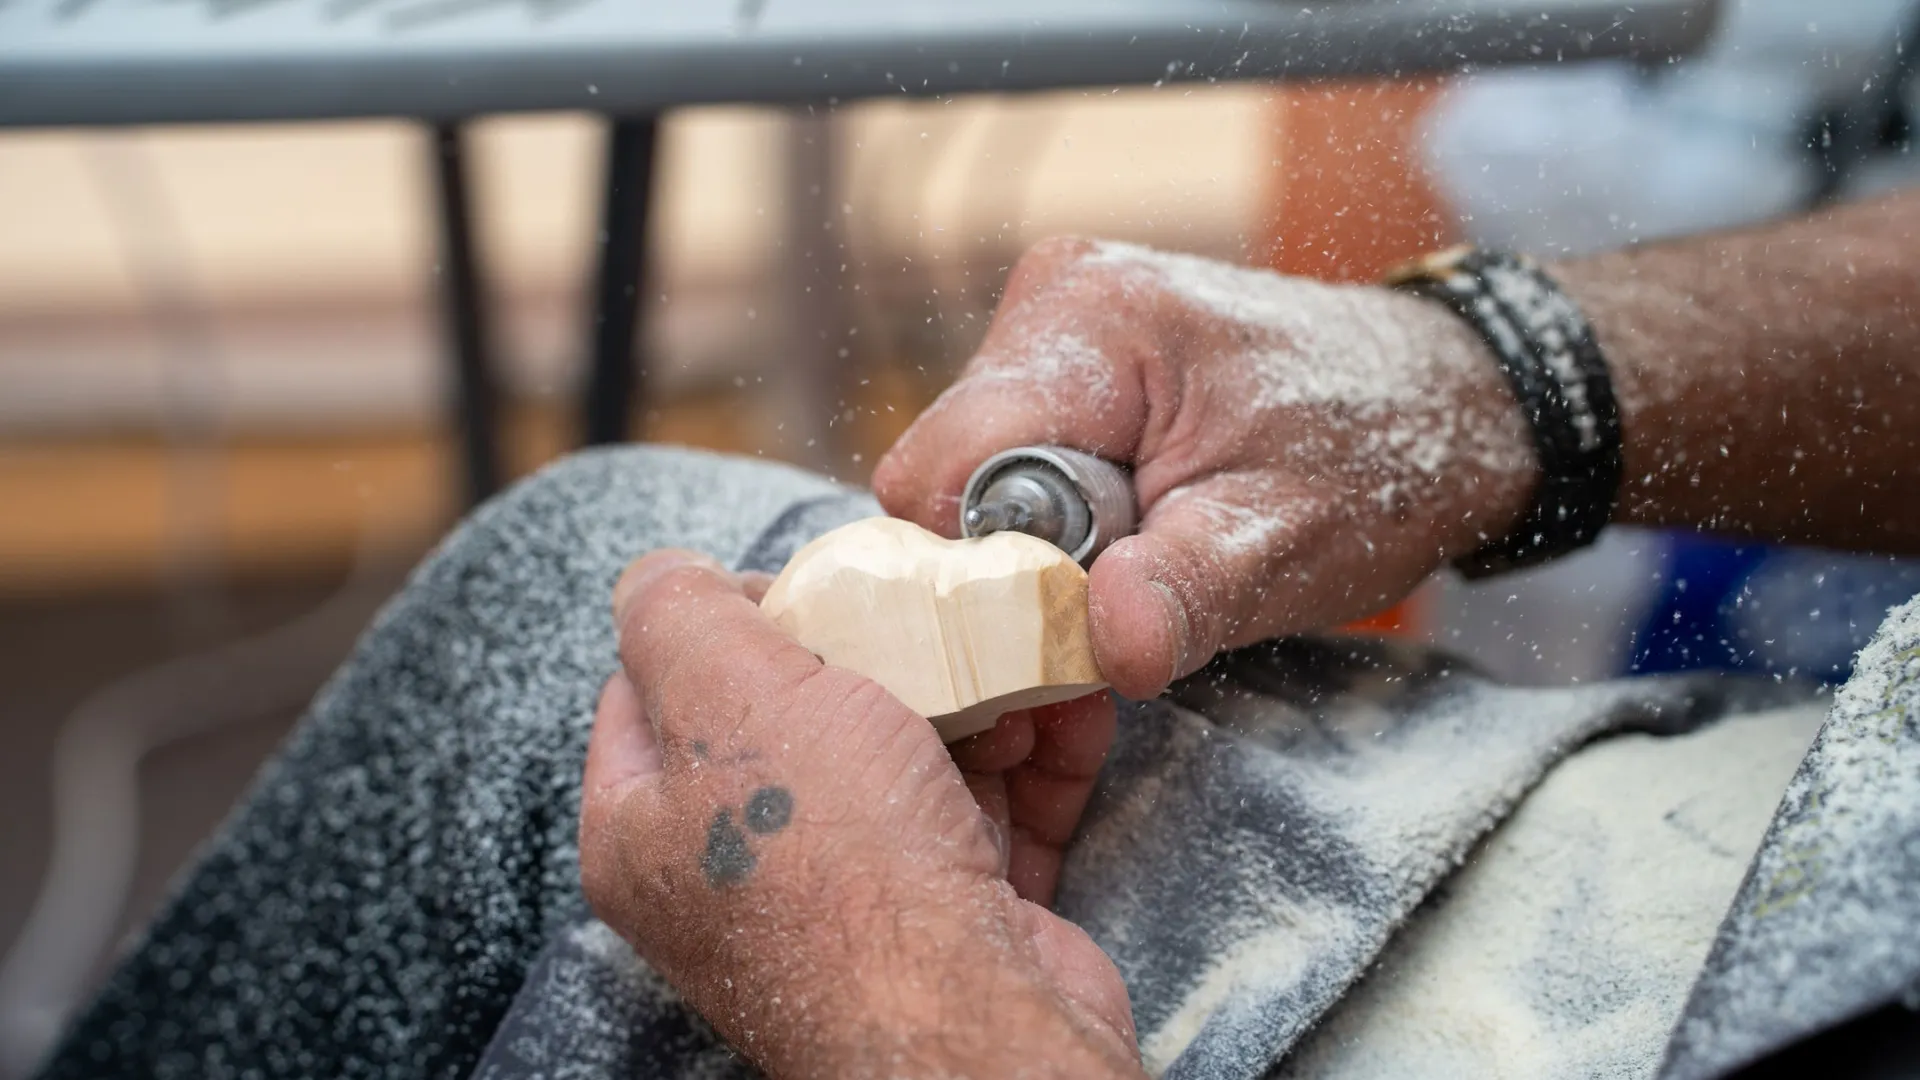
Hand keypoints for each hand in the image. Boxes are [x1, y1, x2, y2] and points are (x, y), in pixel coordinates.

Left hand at [580, 551, 1143, 1079]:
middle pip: (798, 712)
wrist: (974, 1019)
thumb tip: (662, 574)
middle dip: (879, 651)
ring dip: (974, 694)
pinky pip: (988, 806)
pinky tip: (1066, 709)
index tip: (802, 586)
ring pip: (906, 752)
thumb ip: (673, 613)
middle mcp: (739, 872)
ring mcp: (850, 896)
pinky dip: (1034, 755)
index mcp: (647, 832)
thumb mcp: (728, 695)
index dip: (725, 619)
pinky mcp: (951, 911)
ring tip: (1011, 663)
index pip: (653, 690)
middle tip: (922, 614)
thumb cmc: (838, 865)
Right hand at [874, 238, 1536, 699]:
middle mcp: (1052, 298)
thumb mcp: (1290, 542)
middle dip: (1018, 562)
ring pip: (974, 481)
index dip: (977, 571)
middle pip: (949, 478)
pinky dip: (1060, 524)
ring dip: (1044, 548)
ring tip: (1152, 554)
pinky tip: (1138, 532)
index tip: (1054, 626)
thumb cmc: (1379, 457)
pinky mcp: (1067, 361)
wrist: (1442, 399)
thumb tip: (1104, 645)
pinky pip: (1011, 468)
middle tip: (1130, 590)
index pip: (941, 470)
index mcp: (1091, 320)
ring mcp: (1055, 324)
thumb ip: (1188, 593)